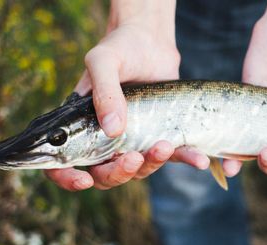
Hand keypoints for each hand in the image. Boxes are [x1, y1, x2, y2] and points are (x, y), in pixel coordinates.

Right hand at [45, 1, 211, 190]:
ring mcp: (136, 139)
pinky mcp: (162, 134)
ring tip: (165, 145)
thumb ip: (104, 92)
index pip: (66, 162)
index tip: (84, 180)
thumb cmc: (121, 48)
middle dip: (118, 173)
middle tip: (134, 158)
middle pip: (106, 174)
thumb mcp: (104, 62)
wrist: (151, 41)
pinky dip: (186, 159)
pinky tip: (200, 160)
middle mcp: (107, 138)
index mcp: (82, 126)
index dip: (69, 178)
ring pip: (139, 170)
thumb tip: (113, 130)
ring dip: (151, 164)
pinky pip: (173, 154)